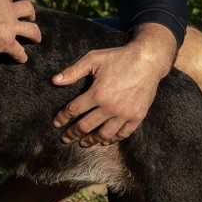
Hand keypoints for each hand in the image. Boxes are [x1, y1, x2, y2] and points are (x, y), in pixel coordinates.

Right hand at [0, 0, 40, 63]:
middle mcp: (9, 11)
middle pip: (27, 8)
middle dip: (30, 12)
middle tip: (30, 16)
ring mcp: (11, 27)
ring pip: (31, 30)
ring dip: (35, 34)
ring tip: (36, 38)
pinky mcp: (7, 42)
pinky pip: (18, 51)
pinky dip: (21, 56)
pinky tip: (22, 59)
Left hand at [51, 25, 175, 146]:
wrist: (147, 60)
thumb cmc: (119, 57)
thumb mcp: (93, 59)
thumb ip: (73, 71)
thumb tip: (54, 80)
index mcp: (97, 93)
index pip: (74, 110)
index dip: (62, 117)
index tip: (56, 123)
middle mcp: (110, 107)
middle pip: (86, 126)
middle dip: (72, 133)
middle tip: (65, 138)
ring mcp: (124, 114)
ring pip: (104, 134)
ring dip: (91, 140)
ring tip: (83, 143)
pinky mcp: (137, 116)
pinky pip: (123, 134)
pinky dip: (112, 139)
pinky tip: (105, 140)